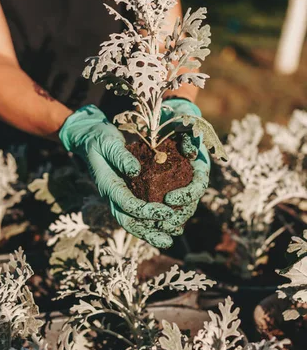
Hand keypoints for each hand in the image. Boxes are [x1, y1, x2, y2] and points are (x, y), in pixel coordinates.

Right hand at [59, 104, 185, 247]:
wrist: (90, 137)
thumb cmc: (99, 138)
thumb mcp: (108, 142)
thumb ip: (120, 156)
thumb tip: (136, 171)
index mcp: (107, 184)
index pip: (126, 204)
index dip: (146, 211)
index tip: (166, 213)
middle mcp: (112, 194)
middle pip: (128, 221)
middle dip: (148, 232)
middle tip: (168, 240)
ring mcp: (118, 195)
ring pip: (133, 221)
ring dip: (151, 232)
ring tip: (172, 237)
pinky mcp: (126, 192)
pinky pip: (137, 211)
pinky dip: (151, 221)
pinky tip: (168, 224)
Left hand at [159, 98, 210, 233]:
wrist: (168, 120)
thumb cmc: (178, 120)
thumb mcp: (184, 124)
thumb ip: (190, 136)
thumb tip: (190, 153)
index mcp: (199, 165)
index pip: (199, 185)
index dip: (187, 195)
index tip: (169, 199)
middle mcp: (191, 178)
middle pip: (190, 203)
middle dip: (178, 215)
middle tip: (161, 222)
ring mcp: (180, 185)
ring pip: (180, 209)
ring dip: (170, 222)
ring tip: (156, 229)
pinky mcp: (167, 188)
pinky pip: (166, 207)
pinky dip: (160, 217)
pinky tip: (149, 226)